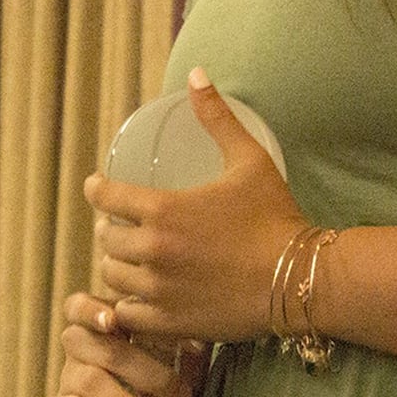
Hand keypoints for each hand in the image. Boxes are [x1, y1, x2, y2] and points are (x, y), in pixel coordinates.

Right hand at [52, 291, 207, 396]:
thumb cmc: (156, 372)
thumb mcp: (170, 352)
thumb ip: (179, 342)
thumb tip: (197, 347)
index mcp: (100, 322)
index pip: (79, 306)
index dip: (91, 311)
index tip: (113, 320)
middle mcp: (79, 346)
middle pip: (99, 347)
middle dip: (143, 371)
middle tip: (181, 393)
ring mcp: (69, 377)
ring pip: (91, 380)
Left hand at [86, 67, 309, 341]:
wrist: (299, 278)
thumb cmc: (274, 215)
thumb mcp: (247, 159)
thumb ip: (216, 117)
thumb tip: (197, 74)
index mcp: (163, 210)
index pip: (106, 197)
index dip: (98, 190)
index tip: (97, 188)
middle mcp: (153, 251)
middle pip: (106, 239)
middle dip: (111, 230)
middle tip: (122, 227)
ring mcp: (159, 291)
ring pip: (113, 277)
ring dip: (118, 266)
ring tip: (130, 261)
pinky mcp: (170, 322)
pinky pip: (128, 315)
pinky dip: (128, 306)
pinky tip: (139, 297)